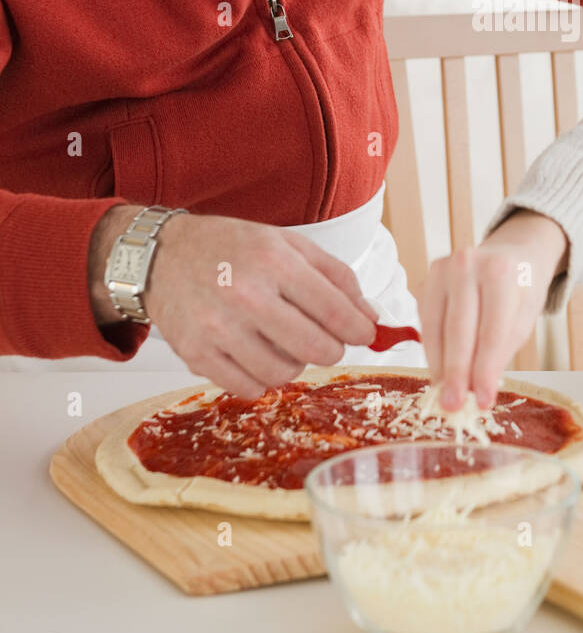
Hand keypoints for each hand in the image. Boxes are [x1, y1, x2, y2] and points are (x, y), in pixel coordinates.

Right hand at [88, 206, 378, 397]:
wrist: (162, 256)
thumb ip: (336, 277)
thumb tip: (370, 318)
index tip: (364, 334)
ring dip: (295, 364)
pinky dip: (262, 378)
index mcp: (274, 262)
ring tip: (285, 342)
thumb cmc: (231, 248)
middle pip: (316, 349)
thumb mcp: (288, 244)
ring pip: (284, 373)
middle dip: (332, 349)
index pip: (336, 312)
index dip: (360, 330)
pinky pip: (248, 387)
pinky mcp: (196, 354)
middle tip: (327, 341)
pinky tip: (258, 355)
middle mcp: (246, 295)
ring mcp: (218, 328)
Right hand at [417, 209, 567, 410]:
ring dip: (439, 366)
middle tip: (453, 405)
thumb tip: (476, 391)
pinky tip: (439, 371)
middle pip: (458, 330)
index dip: (485, 370)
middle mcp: (467, 264)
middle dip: (456, 373)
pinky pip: (426, 321)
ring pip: (436, 327)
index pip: (491, 331)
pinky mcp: (427, 279)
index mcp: (500, 272)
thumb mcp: (523, 319)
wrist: (511, 252)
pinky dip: (432, 349)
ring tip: (445, 395)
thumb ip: (499, 352)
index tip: (483, 401)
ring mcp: (442, 268)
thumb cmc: (520, 289)